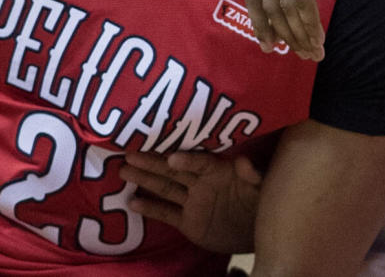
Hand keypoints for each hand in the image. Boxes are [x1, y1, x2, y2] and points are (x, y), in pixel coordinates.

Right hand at [120, 151, 262, 254]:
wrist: (257, 231)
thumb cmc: (261, 203)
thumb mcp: (261, 189)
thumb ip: (253, 176)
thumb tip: (245, 161)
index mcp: (218, 171)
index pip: (200, 162)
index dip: (187, 159)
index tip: (172, 157)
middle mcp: (201, 183)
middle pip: (173, 170)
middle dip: (152, 162)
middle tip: (129, 153)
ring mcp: (192, 202)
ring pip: (165, 188)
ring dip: (144, 179)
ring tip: (123, 170)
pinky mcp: (188, 222)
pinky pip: (166, 213)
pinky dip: (149, 208)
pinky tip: (131, 202)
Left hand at [246, 0, 383, 59]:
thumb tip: (276, 29)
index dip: (259, 22)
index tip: (268, 45)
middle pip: (268, 1)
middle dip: (282, 33)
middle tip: (298, 54)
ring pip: (286, 5)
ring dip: (300, 34)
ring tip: (313, 52)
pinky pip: (302, 1)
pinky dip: (310, 25)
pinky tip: (319, 40)